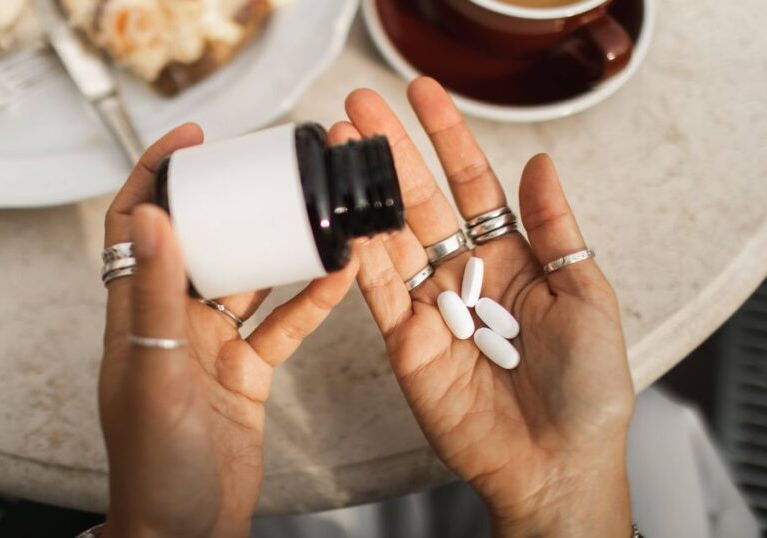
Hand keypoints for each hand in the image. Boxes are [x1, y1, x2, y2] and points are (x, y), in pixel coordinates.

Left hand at [100, 124, 356, 537]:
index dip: (155, 175)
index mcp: (135, 314)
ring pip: (248, 278)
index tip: (191, 139)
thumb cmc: (152, 467)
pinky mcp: (246, 372)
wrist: (185, 532)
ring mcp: (211, 345)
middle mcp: (172, 321)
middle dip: (229, 200)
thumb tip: (149, 216)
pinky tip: (338, 275)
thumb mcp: (152, 375)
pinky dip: (309, 301)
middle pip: (199, 241)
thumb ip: (153, 298)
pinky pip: (282, 324)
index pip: (133, 225)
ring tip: (313, 209)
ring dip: (278, 246)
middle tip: (267, 167)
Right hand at [333, 79, 635, 536]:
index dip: (447, 136)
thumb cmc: (586, 386)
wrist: (555, 460)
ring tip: (338, 148)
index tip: (422, 94)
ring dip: (364, 193)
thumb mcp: (586, 295)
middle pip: (419, 201)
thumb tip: (541, 162)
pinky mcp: (403, 341)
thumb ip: (555, 229)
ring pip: (390, 238)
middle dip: (390, 152)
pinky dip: (359, 257)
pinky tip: (343, 217)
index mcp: (510, 256)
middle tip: (359, 107)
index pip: (472, 182)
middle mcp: (463, 274)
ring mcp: (429, 306)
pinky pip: (376, 292)